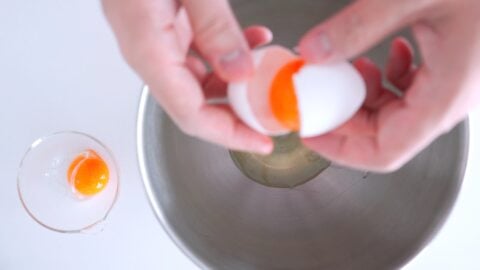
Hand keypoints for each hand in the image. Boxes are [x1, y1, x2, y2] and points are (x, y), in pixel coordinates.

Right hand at [102, 0, 273, 152]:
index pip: (191, 115)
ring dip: (236, 84)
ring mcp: (156, 41)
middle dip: (238, 114)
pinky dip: (228, 55)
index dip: (228, 135)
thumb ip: (215, 27)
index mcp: (149, 50)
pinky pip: (198, 55)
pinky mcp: (165, 28)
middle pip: (196, 105)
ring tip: (268, 75)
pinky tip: (253, 40)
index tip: (261, 142)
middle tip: (273, 114)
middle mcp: (149, 53)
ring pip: (199, 82)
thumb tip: (240, 71)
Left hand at [298, 0, 479, 171]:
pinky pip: (411, 90)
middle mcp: (449, 100)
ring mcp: (452, 86)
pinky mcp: (451, 69)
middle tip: (319, 93)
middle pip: (384, 134)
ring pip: (395, 112)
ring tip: (352, 67)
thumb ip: (358, 26)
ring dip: (364, 94)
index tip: (311, 132)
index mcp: (443, 98)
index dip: (340, 149)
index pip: (384, 152)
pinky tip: (386, 53)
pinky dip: (388, 77)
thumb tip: (315, 52)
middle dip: (345, 115)